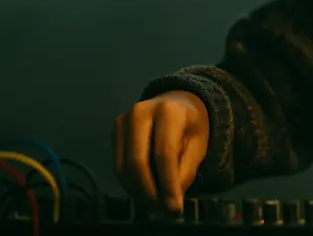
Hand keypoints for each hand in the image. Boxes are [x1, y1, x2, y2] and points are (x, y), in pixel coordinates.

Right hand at [112, 91, 208, 212]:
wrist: (176, 102)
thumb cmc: (190, 124)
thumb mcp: (198, 145)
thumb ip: (185, 170)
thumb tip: (171, 199)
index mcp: (168, 111)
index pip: (164, 153)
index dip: (168, 184)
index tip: (174, 207)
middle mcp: (141, 111)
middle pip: (138, 161)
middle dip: (149, 191)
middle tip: (161, 209)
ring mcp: (123, 120)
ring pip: (123, 165)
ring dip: (137, 191)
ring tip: (154, 204)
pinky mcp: (114, 130)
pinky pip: (117, 164)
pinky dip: (129, 183)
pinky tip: (143, 192)